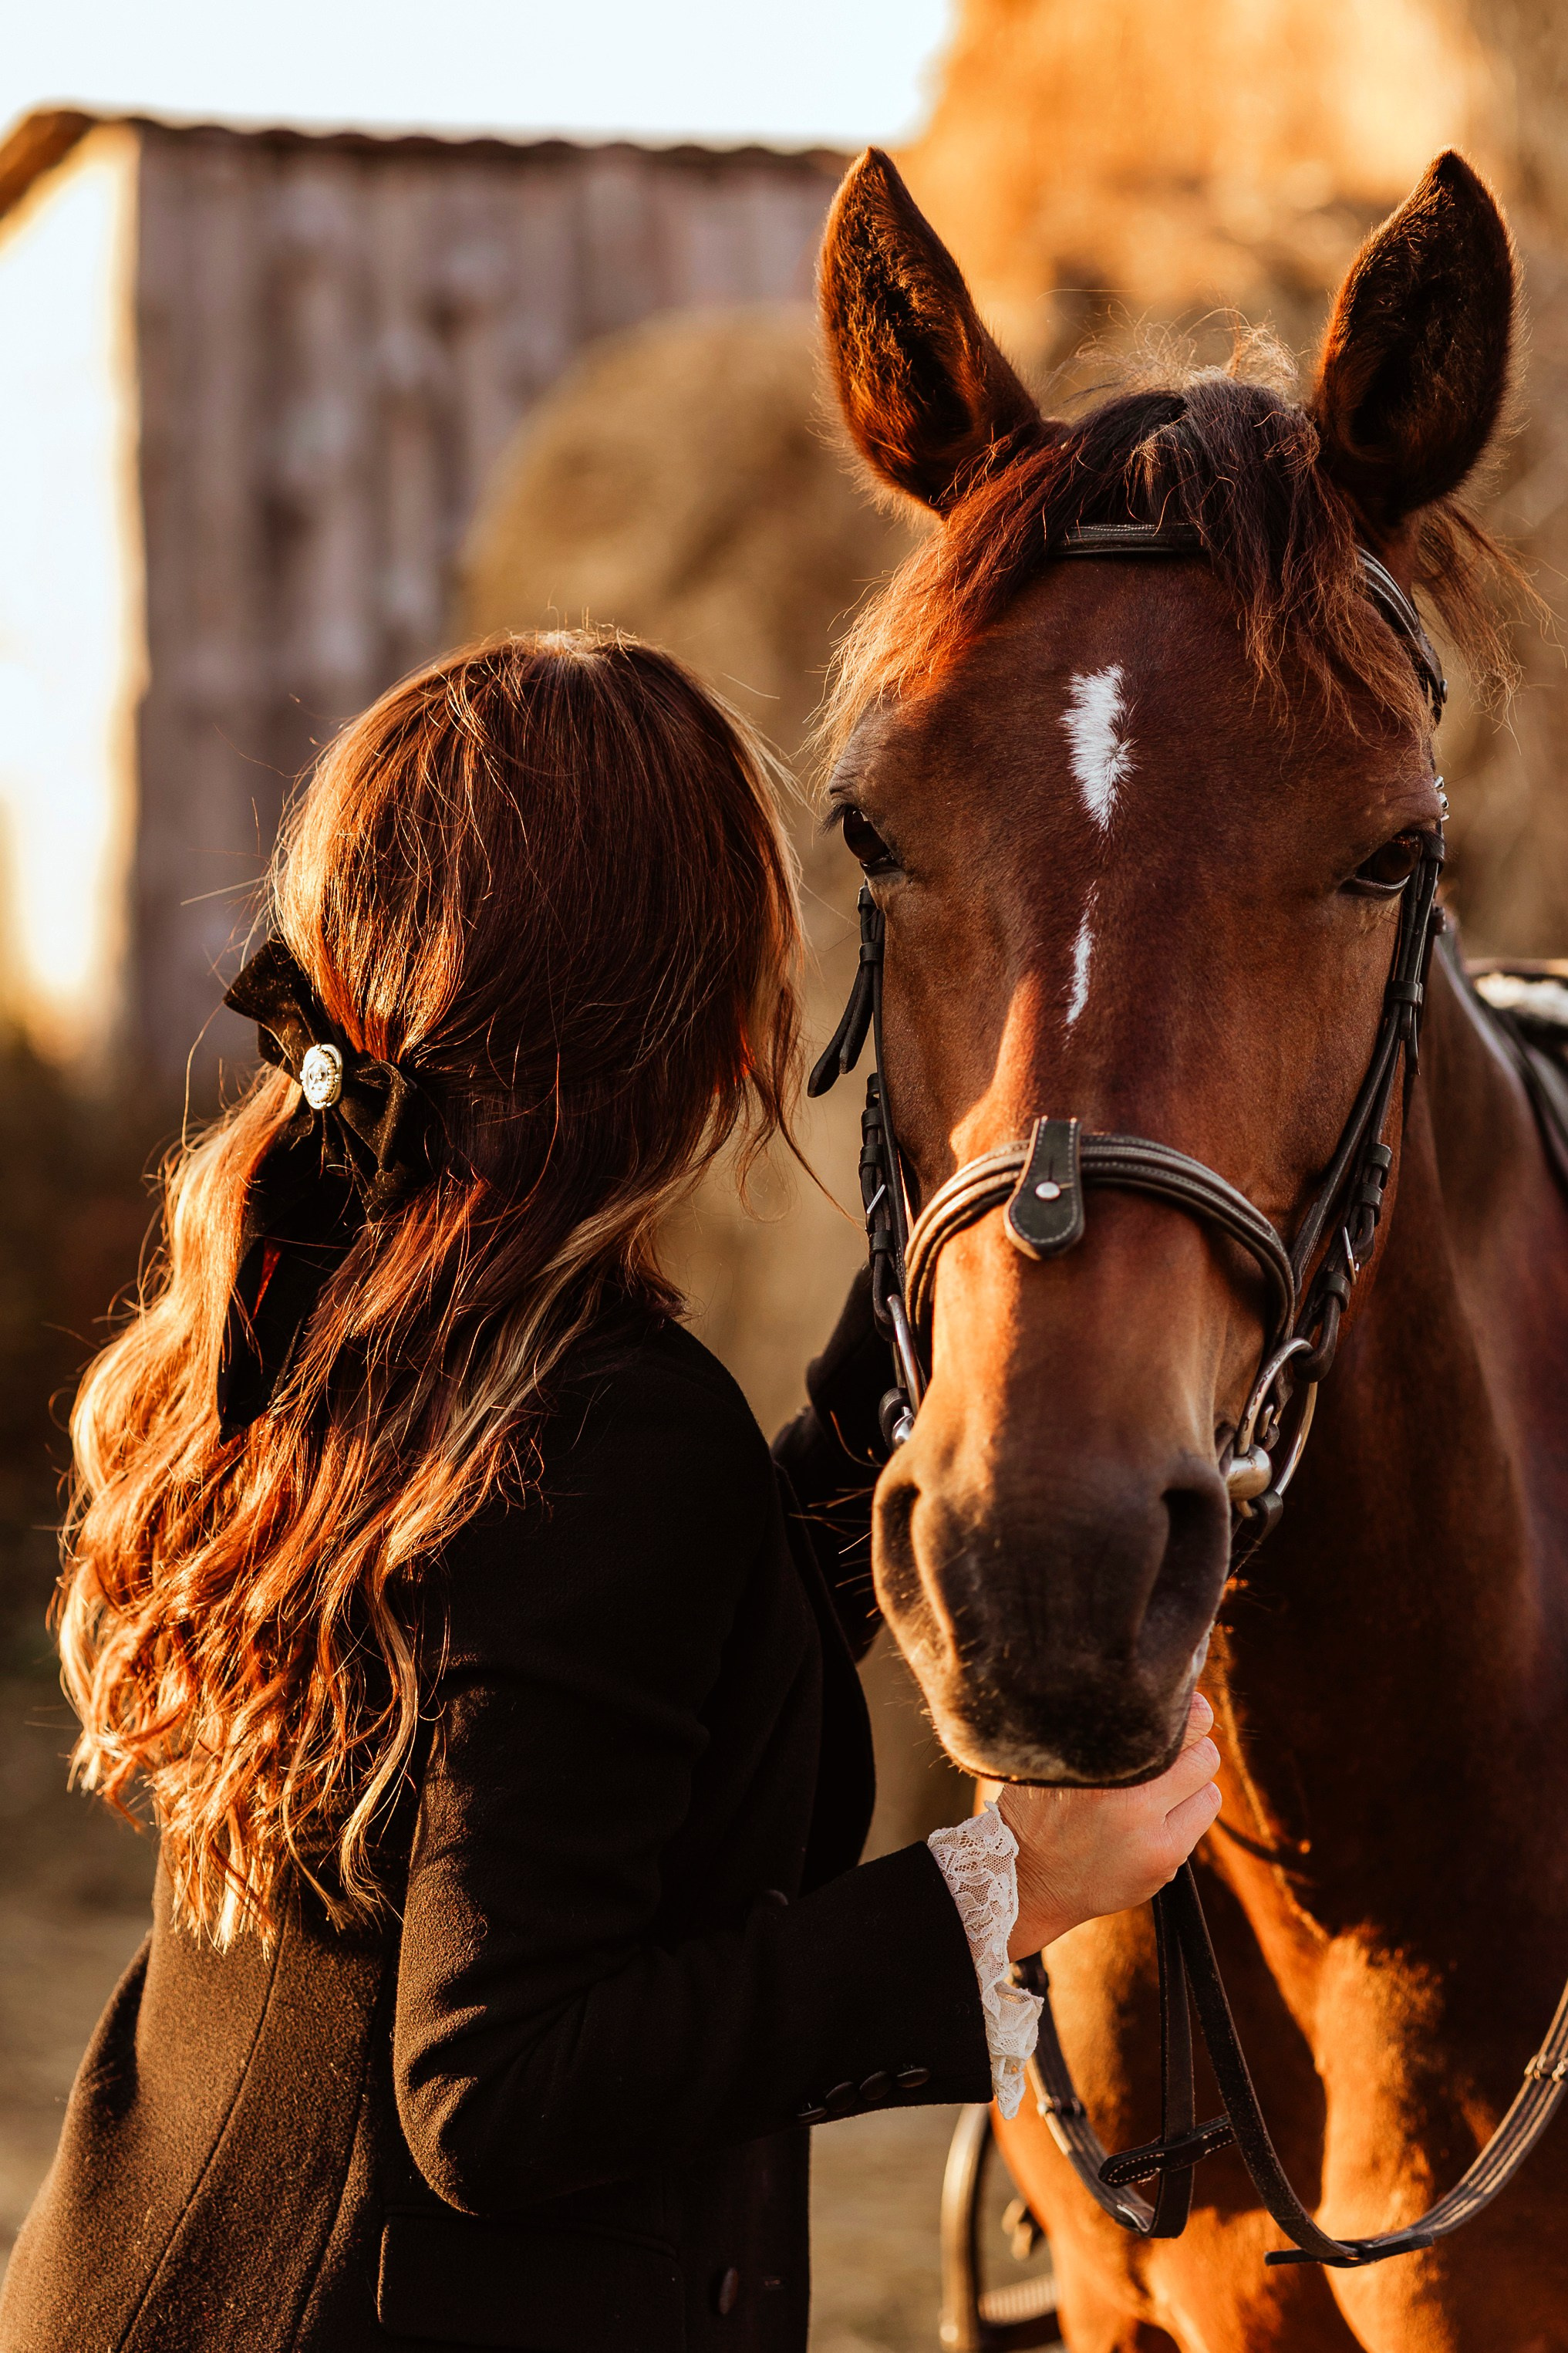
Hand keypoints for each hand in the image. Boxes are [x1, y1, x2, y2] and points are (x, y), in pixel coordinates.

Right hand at [996, 1693, 1221, 1958]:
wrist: (1026, 1880)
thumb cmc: (1037, 1806)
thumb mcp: (1052, 1757)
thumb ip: (1092, 1727)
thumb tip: (1143, 1694)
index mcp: (1096, 1761)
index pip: (1173, 1714)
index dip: (1178, 1705)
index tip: (1169, 1708)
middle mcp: (1126, 1795)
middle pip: (1200, 1742)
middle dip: (1190, 1739)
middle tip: (1168, 1746)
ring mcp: (1149, 1832)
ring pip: (1207, 1779)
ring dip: (1191, 1777)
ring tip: (1159, 1784)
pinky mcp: (1165, 1859)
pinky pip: (1204, 1812)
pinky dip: (1189, 1808)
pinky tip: (1158, 1814)